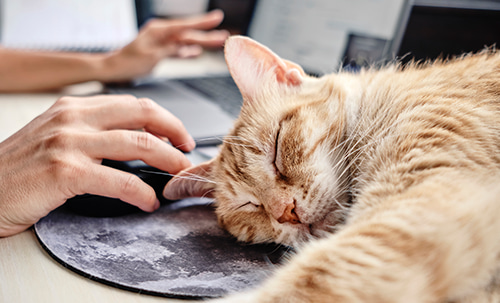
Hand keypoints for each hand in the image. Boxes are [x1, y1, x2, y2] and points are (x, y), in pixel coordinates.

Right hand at [0, 95, 194, 236]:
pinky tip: (148, 202)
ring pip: (138, 144)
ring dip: (168, 160)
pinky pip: (120, 180)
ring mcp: (69, 142)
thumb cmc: (19, 170)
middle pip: (142, 115)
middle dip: (175, 133)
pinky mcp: (65, 171)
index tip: (180, 135)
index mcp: (74, 108)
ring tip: (179, 175)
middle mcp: (73, 118)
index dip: (164, 119)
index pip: (133, 104)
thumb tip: (135, 141)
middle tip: (188, 153)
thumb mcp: (56, 137)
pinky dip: (141, 192)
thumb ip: (91, 132)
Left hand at [100, 9, 228, 81]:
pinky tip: (197, 52)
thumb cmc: (127, 62)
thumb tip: (188, 48)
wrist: (113, 69)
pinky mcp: (160, 51)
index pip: (185, 25)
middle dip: (207, 34)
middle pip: (188, 33)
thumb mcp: (152, 57)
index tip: (218, 18)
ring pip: (185, 41)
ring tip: (218, 41)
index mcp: (158, 30)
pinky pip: (178, 49)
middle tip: (225, 35)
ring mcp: (161, 42)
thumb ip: (171, 50)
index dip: (203, 22)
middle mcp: (161, 33)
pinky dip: (188, 51)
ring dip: (201, 42)